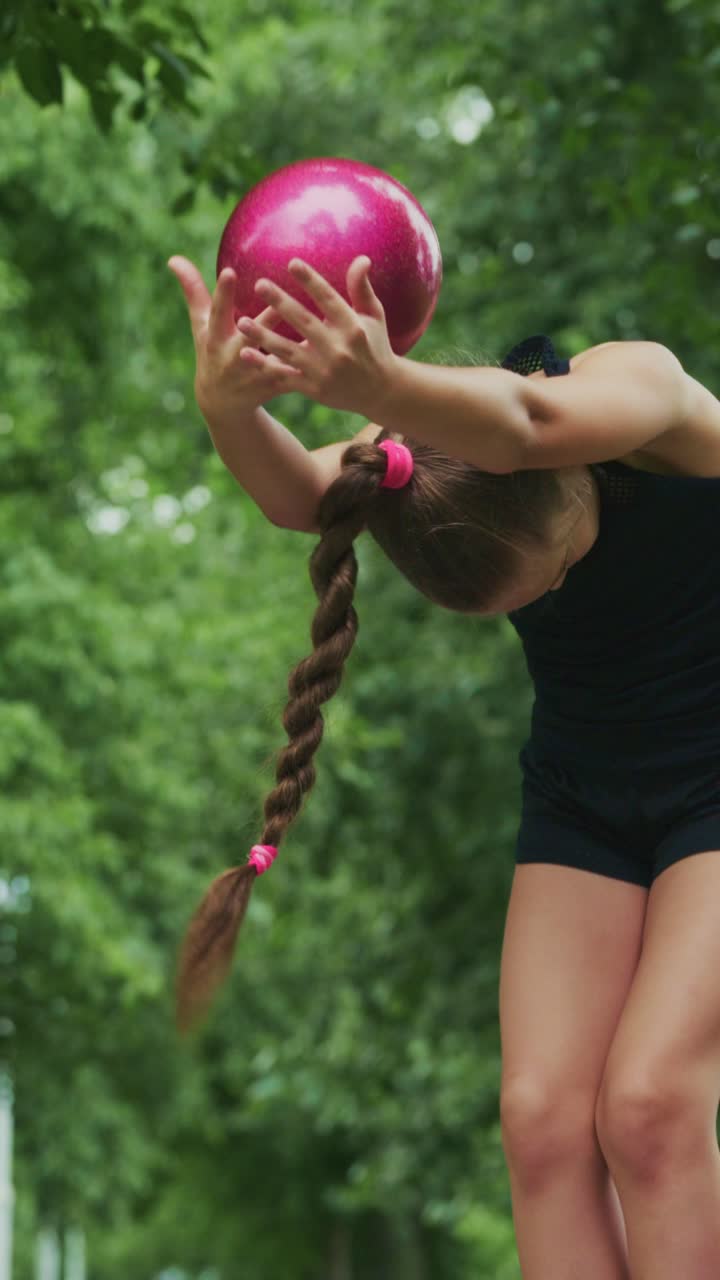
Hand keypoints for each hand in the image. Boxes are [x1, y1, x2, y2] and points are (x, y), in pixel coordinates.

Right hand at [168, 255, 302, 419]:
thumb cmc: (212, 353)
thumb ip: (193, 292)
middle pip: (252, 335)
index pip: (218, 312)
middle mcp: (235, 356)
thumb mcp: (201, 326)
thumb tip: (174, 258)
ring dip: (294, 347)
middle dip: (264, 321)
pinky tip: (331, 355)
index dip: (223, 294)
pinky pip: (294, 375)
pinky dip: (311, 368)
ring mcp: (255, 374)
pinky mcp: (275, 387)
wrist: (222, 404)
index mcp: (217, 338)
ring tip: (315, 329)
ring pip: (277, 357)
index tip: (229, 272)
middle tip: (280, 300)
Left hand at [235, 256, 398, 417]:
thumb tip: (361, 258)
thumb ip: (362, 289)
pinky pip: (285, 376)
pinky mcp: (314, 389)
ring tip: (241, 322)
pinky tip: (246, 353)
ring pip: (288, 350)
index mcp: (352, 327)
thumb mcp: (374, 317)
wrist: (381, 392)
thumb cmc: (376, 346)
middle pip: (304, 322)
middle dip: (280, 302)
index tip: (292, 263)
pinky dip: (265, 366)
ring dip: (262, 336)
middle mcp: (338, 349)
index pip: (328, 299)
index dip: (310, 281)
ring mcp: (324, 371)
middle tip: (259, 284)